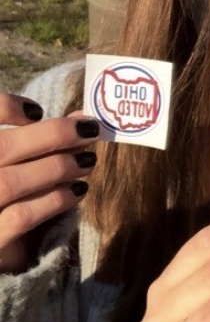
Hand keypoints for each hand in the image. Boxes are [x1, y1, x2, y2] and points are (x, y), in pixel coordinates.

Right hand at [0, 95, 98, 273]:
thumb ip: (35, 141)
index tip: (37, 111)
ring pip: (10, 182)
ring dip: (56, 167)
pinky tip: (78, 191)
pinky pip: (22, 216)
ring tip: (88, 161)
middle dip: (51, 135)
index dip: (5, 106)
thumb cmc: (5, 200)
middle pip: (1, 148)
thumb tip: (80, 116)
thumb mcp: (13, 165)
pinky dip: (54, 200)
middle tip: (88, 131)